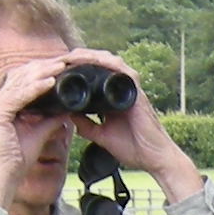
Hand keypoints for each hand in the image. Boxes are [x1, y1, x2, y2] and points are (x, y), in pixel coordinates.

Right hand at [0, 51, 77, 214]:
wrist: (1, 181)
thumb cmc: (15, 163)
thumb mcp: (37, 136)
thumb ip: (49, 121)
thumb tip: (66, 111)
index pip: (20, 83)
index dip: (39, 73)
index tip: (59, 68)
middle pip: (19, 78)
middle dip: (43, 68)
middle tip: (64, 61)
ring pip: (19, 83)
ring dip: (42, 73)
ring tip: (61, 66)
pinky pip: (18, 96)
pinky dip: (36, 88)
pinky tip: (51, 82)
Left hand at [61, 48, 194, 188]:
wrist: (153, 158)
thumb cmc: (134, 147)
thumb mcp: (102, 136)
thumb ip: (87, 126)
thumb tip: (69, 115)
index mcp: (114, 97)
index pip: (95, 75)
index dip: (78, 68)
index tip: (59, 69)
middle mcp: (122, 89)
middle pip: (101, 64)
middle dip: (81, 58)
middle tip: (60, 59)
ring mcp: (130, 89)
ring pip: (109, 62)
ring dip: (90, 56)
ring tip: (71, 56)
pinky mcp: (137, 92)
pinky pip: (122, 70)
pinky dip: (107, 62)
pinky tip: (93, 59)